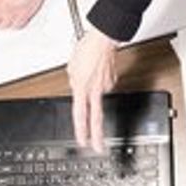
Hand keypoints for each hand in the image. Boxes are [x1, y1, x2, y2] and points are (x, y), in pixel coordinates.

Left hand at [67, 26, 117, 150]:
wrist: (104, 38)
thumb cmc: (87, 49)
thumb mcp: (72, 67)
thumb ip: (74, 81)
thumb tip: (77, 86)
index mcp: (82, 88)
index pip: (80, 115)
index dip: (81, 131)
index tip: (83, 142)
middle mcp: (95, 90)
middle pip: (97, 118)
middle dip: (97, 135)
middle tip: (99, 147)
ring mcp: (106, 86)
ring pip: (97, 95)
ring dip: (92, 90)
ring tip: (89, 74)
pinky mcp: (113, 80)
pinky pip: (103, 85)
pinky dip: (98, 81)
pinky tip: (96, 71)